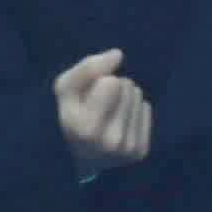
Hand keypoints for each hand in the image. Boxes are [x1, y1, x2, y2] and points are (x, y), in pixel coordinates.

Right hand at [52, 47, 152, 175]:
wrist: (82, 157)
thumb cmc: (72, 114)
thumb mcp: (66, 88)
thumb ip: (87, 68)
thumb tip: (118, 55)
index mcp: (85, 129)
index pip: (112, 83)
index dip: (99, 81)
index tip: (88, 96)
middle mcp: (108, 143)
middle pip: (126, 86)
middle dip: (114, 89)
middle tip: (99, 107)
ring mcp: (127, 149)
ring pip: (137, 96)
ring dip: (124, 98)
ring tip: (108, 113)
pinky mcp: (140, 151)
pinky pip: (146, 108)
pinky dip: (134, 111)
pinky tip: (120, 123)